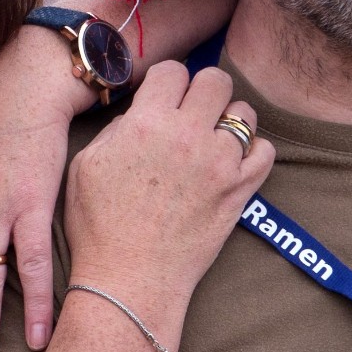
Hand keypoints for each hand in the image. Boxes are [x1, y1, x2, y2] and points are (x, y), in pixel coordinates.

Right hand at [59, 62, 271, 340]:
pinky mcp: (239, 191)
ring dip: (230, 120)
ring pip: (244, 112)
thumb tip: (142, 113)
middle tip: (194, 111)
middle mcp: (187, 135)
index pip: (172, 71)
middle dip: (204, 91)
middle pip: (216, 80)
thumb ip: (118, 129)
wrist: (129, 280)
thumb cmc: (99, 228)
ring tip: (213, 139)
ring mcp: (218, 163)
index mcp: (146, 124)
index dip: (166, 83)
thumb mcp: (86, 165)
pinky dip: (253, 151)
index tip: (164, 99)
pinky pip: (265, 150)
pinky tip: (233, 161)